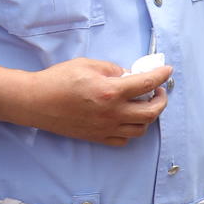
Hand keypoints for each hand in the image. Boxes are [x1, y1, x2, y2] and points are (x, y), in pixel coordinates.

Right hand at [29, 56, 170, 146]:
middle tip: (158, 90)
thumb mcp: (87, 64)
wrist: (37, 102)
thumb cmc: (58, 80)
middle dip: (161, 100)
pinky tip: (128, 119)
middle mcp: (112, 113)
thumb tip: (128, 76)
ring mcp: (105, 128)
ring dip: (149, 116)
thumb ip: (112, 69)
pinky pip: (124, 139)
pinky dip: (132, 130)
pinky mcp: (97, 137)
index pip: (146, 84)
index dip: (161, 76)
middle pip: (151, 112)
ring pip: (140, 129)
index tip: (167, 71)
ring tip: (145, 104)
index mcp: (110, 91)